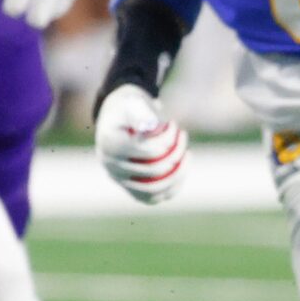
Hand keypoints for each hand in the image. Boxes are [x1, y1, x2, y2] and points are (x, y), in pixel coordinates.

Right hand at [93, 82, 185, 203]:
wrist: (117, 119)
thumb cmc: (129, 108)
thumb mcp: (133, 103)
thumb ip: (140, 112)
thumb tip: (151, 125)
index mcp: (111, 146)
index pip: (150, 151)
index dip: (169, 139)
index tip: (174, 124)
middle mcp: (111, 167)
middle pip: (153, 171)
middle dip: (177, 153)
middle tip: (183, 136)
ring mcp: (119, 180)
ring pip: (153, 190)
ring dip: (178, 175)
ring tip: (188, 156)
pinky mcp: (128, 188)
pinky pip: (152, 198)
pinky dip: (170, 189)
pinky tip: (183, 174)